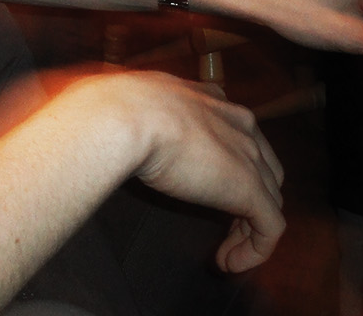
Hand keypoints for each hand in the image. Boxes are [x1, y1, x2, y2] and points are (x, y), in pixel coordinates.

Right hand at [59, 71, 285, 272]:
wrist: (124, 115)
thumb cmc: (115, 107)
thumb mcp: (130, 103)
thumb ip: (133, 113)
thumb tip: (92, 114)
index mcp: (209, 99)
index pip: (238, 133)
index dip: (229, 164)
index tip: (206, 186)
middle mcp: (237, 121)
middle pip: (263, 166)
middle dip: (248, 197)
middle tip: (221, 224)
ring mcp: (248, 154)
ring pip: (270, 198)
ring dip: (249, 228)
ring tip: (224, 251)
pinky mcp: (249, 188)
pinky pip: (270, 228)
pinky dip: (255, 251)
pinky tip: (228, 263)